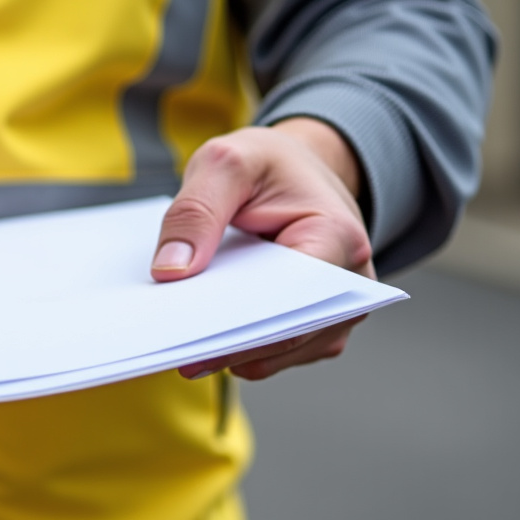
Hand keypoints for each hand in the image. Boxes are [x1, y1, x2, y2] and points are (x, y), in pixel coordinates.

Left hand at [151, 118, 373, 380]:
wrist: (292, 169)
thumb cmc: (266, 164)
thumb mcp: (224, 163)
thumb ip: (195, 212)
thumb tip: (171, 272)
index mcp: (337, 236)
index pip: (294, 297)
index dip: (245, 322)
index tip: (194, 338)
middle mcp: (349, 283)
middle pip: (287, 333)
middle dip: (230, 345)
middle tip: (177, 356)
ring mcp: (335, 311)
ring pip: (279, 353)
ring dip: (232, 352)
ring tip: (186, 345)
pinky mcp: (313, 326)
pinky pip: (274, 353)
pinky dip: (239, 349)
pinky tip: (205, 338)